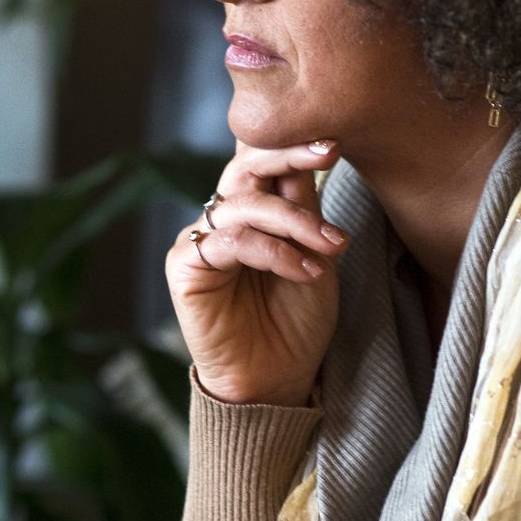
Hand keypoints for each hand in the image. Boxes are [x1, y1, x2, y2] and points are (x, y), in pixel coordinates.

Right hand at [166, 138, 347, 406]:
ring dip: (295, 221)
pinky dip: (273, 252)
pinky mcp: (185, 267)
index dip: (294, 145)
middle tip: (328, 154)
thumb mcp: (315, 255)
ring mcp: (201, 239)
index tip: (335, 141)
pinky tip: (305, 271)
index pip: (265, 162)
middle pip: (245, 166)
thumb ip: (306, 208)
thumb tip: (314, 149)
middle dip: (288, 156)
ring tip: (332, 246)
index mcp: (253, 210)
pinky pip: (230, 241)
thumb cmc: (297, 322)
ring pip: (244, 204)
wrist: (277, 380)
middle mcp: (222, 218)